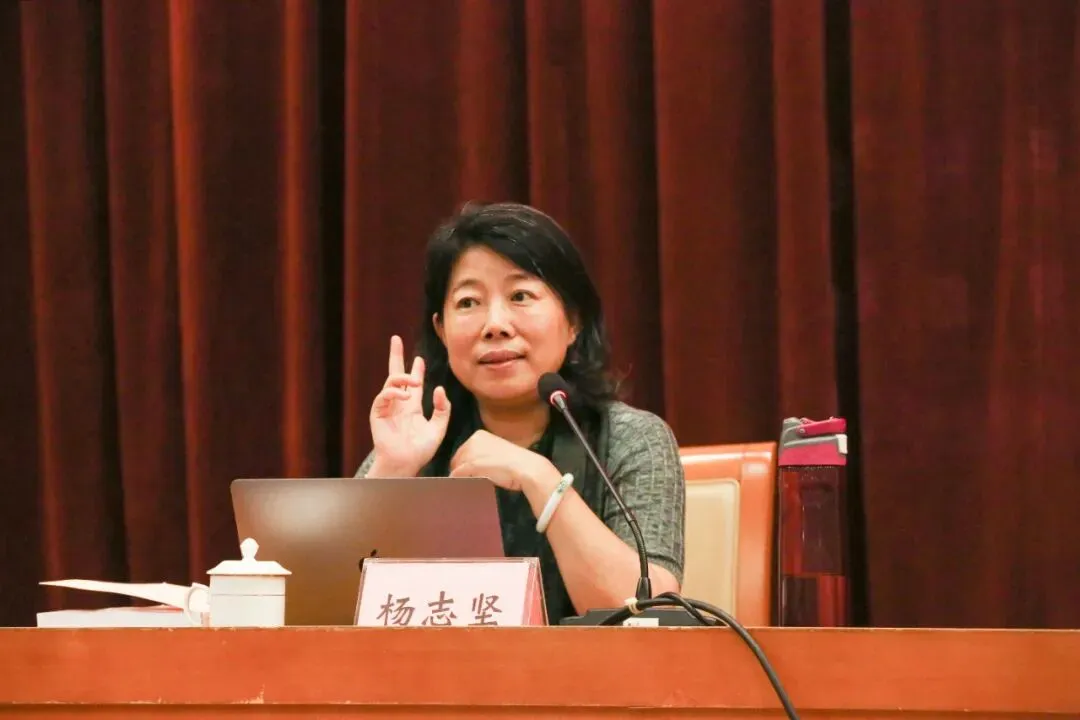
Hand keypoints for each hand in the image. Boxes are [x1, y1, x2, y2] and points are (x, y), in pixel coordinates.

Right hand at [369, 335, 450, 475]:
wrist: (405, 464)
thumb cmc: (420, 450)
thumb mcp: (438, 428)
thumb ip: (443, 409)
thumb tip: (439, 388)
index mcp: (412, 407)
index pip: (413, 383)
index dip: (416, 369)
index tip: (419, 358)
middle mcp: (399, 404)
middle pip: (396, 375)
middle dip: (396, 356)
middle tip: (395, 339)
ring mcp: (387, 408)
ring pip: (390, 383)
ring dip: (403, 377)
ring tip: (416, 380)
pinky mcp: (378, 414)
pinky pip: (383, 396)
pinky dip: (394, 392)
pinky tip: (405, 395)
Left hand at [449, 430, 560, 494]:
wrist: (527, 468)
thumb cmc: (516, 462)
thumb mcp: (497, 454)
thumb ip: (484, 458)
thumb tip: (471, 470)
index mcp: (480, 435)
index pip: (463, 451)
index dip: (463, 464)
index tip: (467, 475)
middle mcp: (473, 440)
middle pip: (457, 458)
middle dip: (459, 471)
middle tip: (464, 484)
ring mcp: (472, 452)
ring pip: (456, 467)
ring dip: (459, 478)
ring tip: (464, 488)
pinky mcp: (472, 464)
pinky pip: (457, 475)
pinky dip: (457, 483)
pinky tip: (460, 489)